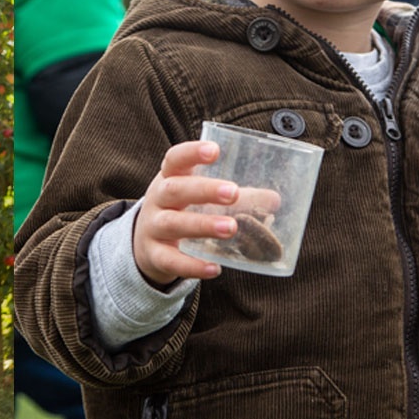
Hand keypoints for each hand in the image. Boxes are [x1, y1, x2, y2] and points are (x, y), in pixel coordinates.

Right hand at [132, 140, 242, 285]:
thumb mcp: (200, 197)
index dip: (192, 153)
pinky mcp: (154, 256)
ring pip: (174, 223)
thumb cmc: (181, 209)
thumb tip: (273, 200)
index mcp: (170, 177)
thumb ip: (235, 197)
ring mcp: (152, 228)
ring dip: (203, 225)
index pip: (175, 159)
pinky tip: (214, 268)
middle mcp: (158, 199)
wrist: (145, 243)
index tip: (215, 150)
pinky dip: (192, 266)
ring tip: (231, 228)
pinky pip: (171, 261)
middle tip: (234, 193)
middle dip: (204, 190)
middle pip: (175, 189)